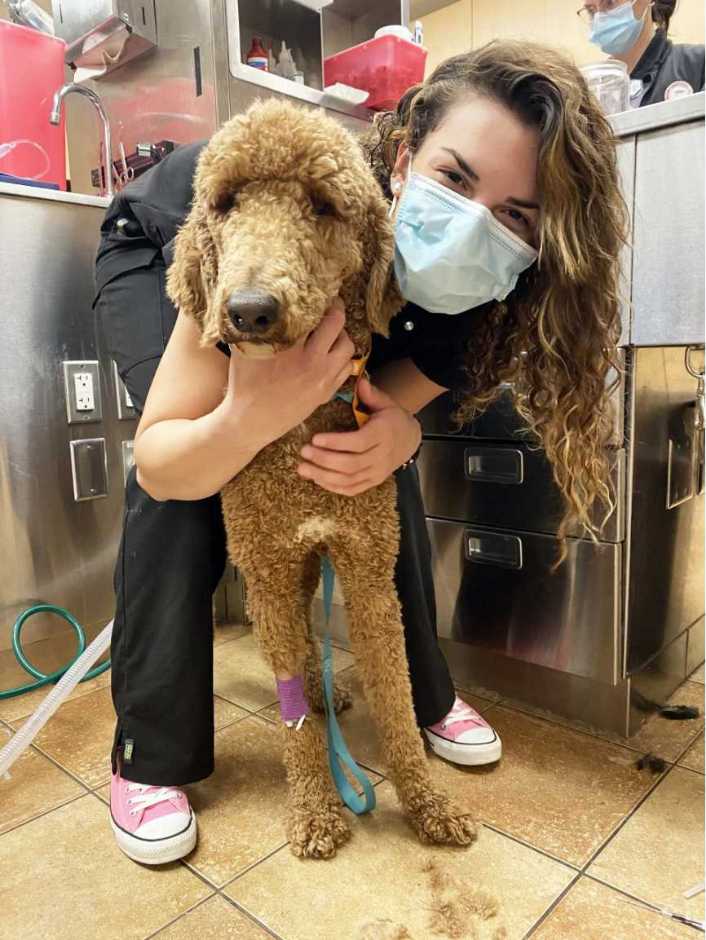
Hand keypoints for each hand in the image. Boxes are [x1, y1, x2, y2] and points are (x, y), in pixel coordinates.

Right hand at [219, 300, 354, 446]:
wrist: (250, 421)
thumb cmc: (243, 384)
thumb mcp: (244, 349)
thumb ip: (254, 326)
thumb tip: (254, 299)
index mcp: (292, 349)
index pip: (315, 314)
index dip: (318, 299)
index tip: (317, 292)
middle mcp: (312, 362)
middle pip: (337, 324)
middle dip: (334, 310)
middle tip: (329, 305)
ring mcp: (322, 379)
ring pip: (347, 347)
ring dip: (341, 335)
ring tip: (330, 331)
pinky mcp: (326, 393)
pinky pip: (347, 368)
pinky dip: (342, 357)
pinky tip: (330, 353)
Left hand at [297, 377, 421, 495]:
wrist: (409, 440)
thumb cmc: (392, 419)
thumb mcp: (386, 404)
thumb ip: (371, 395)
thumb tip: (360, 382)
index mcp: (384, 434)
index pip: (359, 442)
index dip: (336, 443)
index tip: (315, 438)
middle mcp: (381, 456)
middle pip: (351, 464)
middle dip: (324, 459)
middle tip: (304, 451)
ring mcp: (377, 472)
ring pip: (349, 479)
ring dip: (323, 476)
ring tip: (303, 468)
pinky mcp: (373, 482)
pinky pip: (352, 489)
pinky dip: (333, 487)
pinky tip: (317, 479)